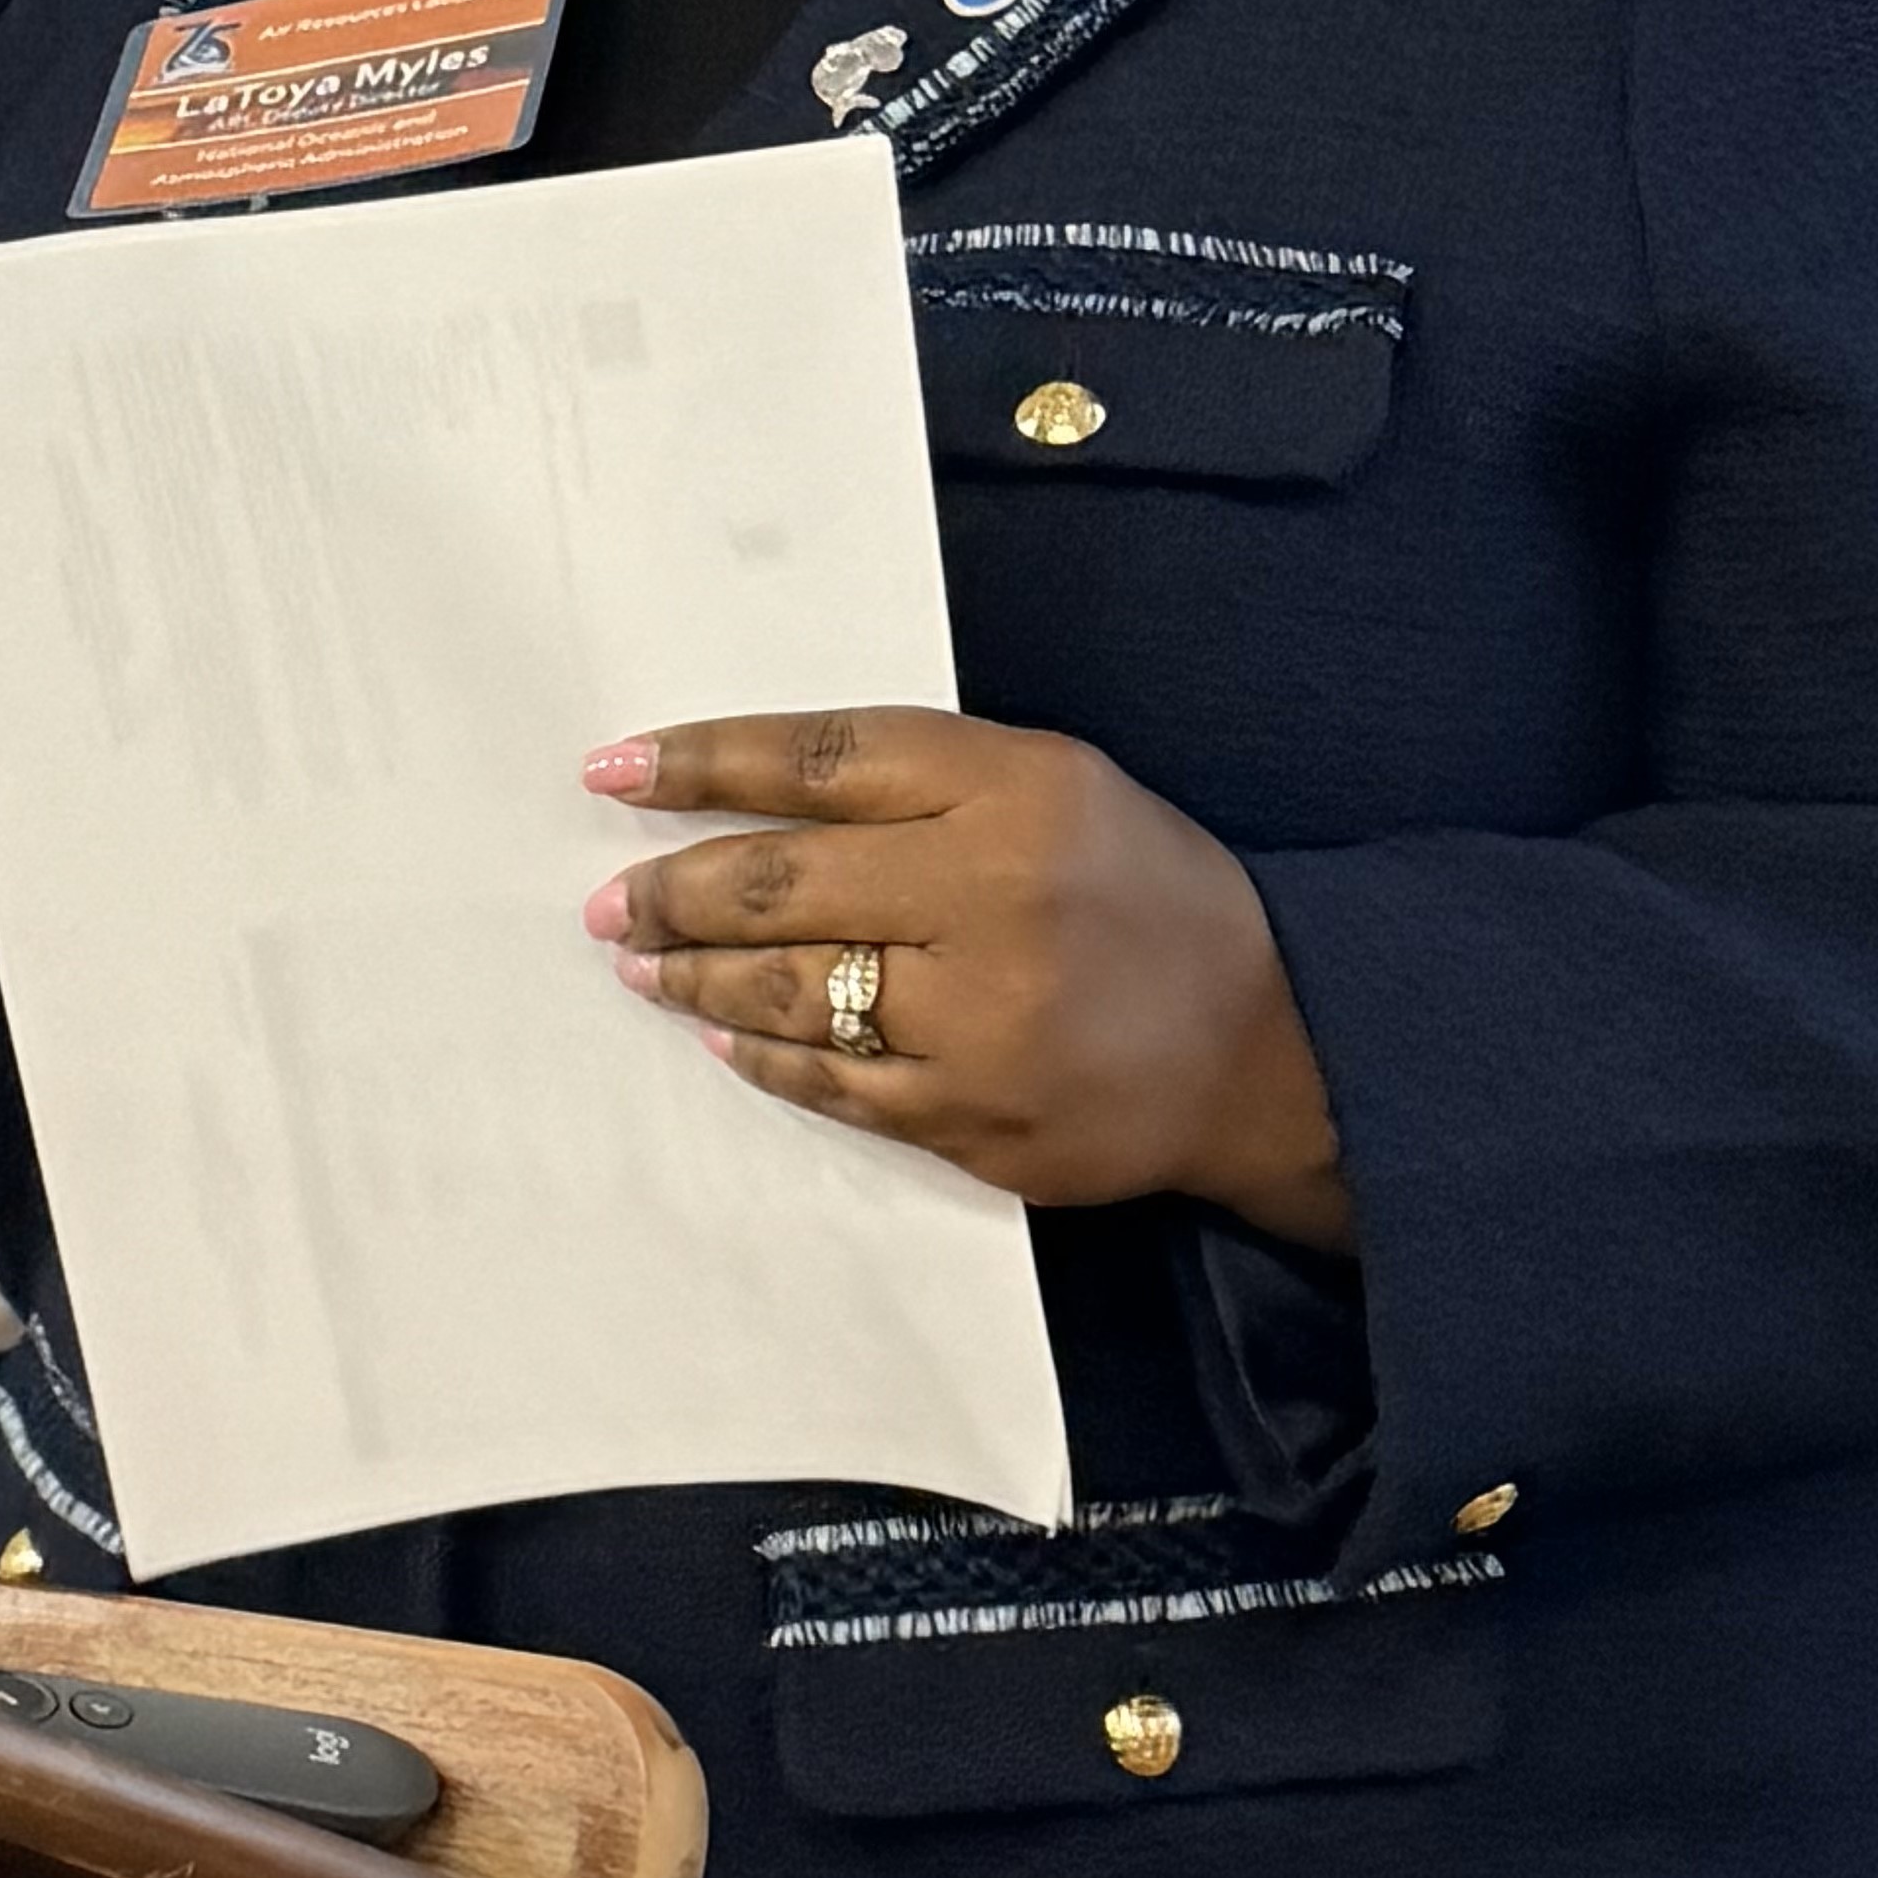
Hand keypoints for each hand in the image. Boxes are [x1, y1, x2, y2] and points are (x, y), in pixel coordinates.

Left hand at [584, 705, 1353, 1251]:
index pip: (819, 760)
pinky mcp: (975, 1116)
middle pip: (780, 881)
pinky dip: (762, 1053)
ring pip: (788, 990)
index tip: (611, 771)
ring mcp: (980, 1019)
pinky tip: (720, 1029)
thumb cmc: (1145, 894)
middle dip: (670, 890)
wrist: (1270, 1045)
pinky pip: (831, 1083)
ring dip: (694, 974)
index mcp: (1013, 790)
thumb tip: (749, 792)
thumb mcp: (1058, 787)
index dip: (700, 762)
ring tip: (640, 961)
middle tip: (608, 901)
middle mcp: (991, 896)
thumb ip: (922, 781)